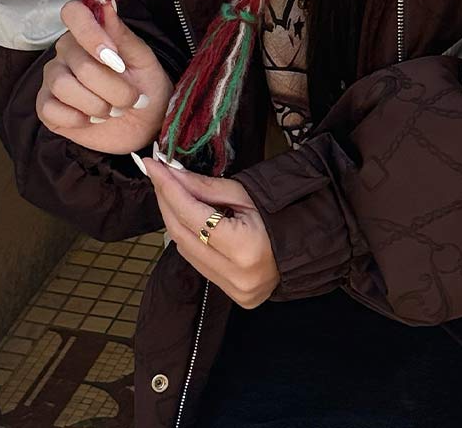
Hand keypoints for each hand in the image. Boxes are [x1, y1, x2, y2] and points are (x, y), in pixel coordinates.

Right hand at [36, 0, 173, 154]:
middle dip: (113, 88)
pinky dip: (78, 119)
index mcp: (90, 32)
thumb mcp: (143, 60)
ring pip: (63, 85)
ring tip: (112, 110)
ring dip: (96, 105)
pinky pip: (51, 110)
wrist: (143, 124)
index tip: (113, 56)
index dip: (91, 34)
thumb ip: (122, 34)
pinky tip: (92, 120)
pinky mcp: (45, 106)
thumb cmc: (145, 86)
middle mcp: (67, 51)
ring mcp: (53, 77)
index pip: (73, 13)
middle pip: (80, 63)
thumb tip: (106, 3)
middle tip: (131, 99)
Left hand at [143, 159, 279, 308]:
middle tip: (157, 174)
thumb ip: (205, 188)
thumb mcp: (245, 194)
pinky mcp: (230, 294)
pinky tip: (187, 217)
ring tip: (171, 191)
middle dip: (165, 201)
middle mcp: (235, 276)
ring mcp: (232, 290)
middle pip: (181, 235)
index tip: (153, 166)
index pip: (192, 216)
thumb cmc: (281, 213)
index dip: (168, 188)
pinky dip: (188, 237)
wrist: (308, 244)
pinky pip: (197, 262)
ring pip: (184, 251)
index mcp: (244, 248)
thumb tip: (171, 174)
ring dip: (173, 219)